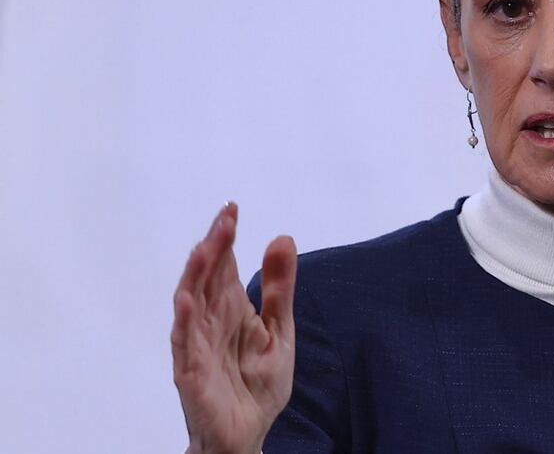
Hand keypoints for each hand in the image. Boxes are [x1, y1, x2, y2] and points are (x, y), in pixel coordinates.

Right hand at [171, 203, 297, 453]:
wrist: (249, 435)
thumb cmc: (257, 384)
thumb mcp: (279, 331)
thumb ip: (279, 289)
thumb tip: (282, 238)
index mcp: (230, 309)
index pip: (223, 266)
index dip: (225, 238)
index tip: (232, 208)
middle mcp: (209, 323)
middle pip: (206, 278)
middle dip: (213, 247)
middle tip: (224, 219)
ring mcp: (197, 347)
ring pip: (190, 304)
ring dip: (195, 276)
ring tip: (204, 248)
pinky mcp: (192, 374)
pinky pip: (185, 345)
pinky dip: (184, 322)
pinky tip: (187, 300)